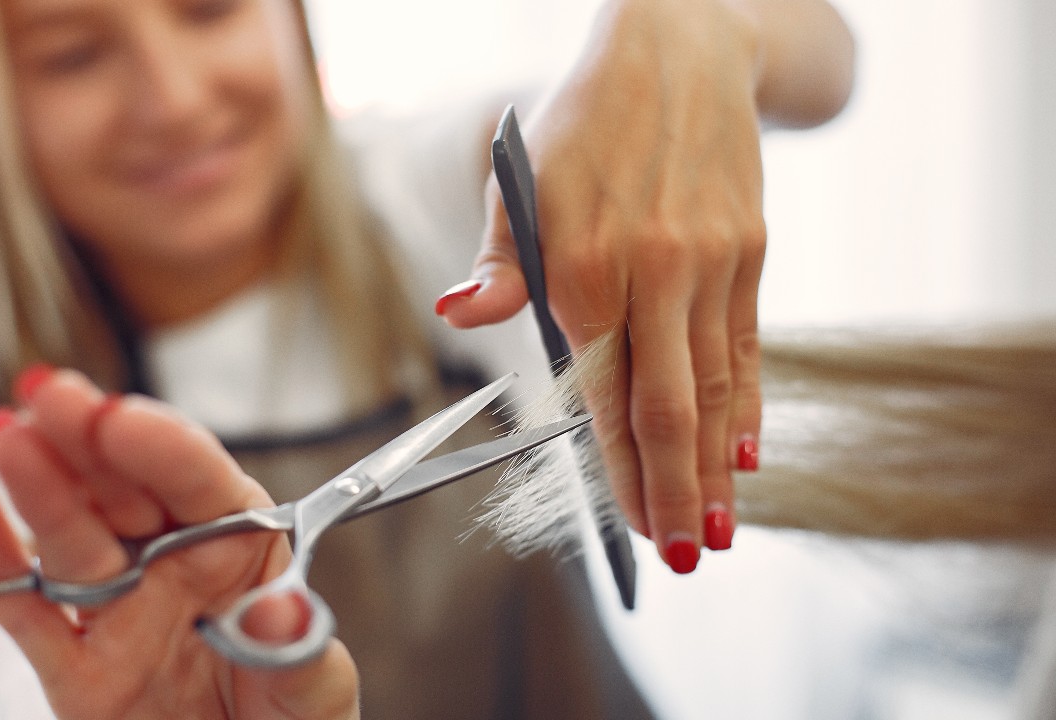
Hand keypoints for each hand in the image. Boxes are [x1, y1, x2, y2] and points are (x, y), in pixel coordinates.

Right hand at [0, 368, 358, 718]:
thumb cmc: (292, 719)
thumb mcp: (316, 688)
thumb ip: (296, 648)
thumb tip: (281, 611)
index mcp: (240, 547)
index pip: (200, 482)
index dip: (161, 446)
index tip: (122, 419)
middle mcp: (173, 566)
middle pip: (124, 491)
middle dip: (87, 437)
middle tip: (49, 392)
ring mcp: (120, 612)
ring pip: (72, 540)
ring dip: (39, 487)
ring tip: (7, 435)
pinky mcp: (75, 671)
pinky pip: (29, 613)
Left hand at [440, 0, 769, 572]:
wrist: (681, 50)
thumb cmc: (583, 123)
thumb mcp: (520, 179)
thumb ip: (500, 261)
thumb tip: (462, 312)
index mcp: (584, 264)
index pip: (603, 394)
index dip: (620, 469)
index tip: (632, 528)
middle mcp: (655, 271)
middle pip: (668, 405)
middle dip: (675, 490)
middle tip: (683, 554)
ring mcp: (712, 264)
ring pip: (716, 384)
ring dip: (718, 465)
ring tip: (721, 528)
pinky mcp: (750, 252)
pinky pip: (749, 344)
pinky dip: (749, 403)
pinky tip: (750, 451)